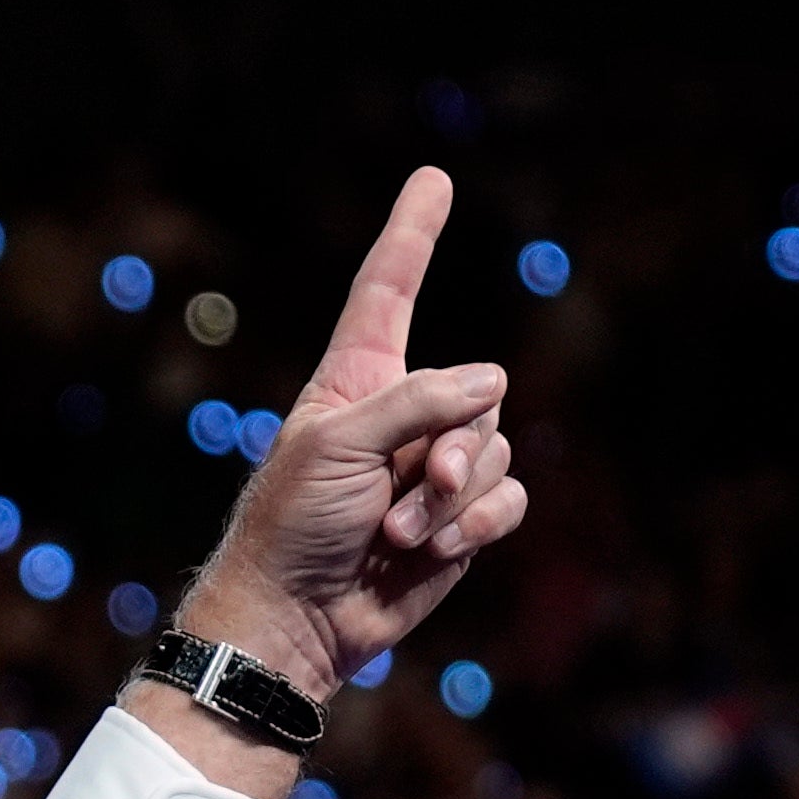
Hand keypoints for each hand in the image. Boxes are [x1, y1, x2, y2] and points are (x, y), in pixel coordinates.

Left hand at [169, 166, 533, 734]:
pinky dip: (477, 523)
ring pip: (495, 447)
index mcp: (355, 383)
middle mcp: (401, 417)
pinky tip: (432, 550)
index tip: (432, 179)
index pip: (388, 294)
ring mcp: (433, 470)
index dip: (411, 235)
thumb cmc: (291, 526)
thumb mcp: (335, 446)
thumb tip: (492, 379)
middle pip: (474, 390)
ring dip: (455, 495)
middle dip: (453, 441)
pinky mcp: (459, 521)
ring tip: (400, 530)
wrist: (295, 619)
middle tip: (410, 487)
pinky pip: (507, 498)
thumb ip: (414, 401)